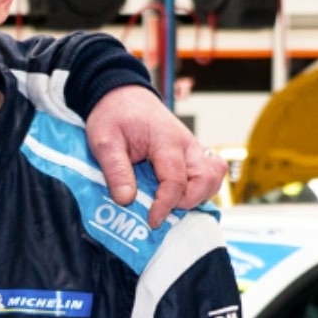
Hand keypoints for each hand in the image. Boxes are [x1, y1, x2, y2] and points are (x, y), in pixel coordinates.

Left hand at [85, 86, 227, 227]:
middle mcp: (187, 144)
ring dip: (198, 195)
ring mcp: (193, 148)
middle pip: (208, 178)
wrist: (122, 96)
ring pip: (214, 177)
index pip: (175, 179)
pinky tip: (176, 195)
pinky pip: (208, 174)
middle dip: (189, 201)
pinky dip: (198, 188)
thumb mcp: (103, 140)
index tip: (151, 221)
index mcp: (165, 140)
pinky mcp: (192, 153)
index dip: (165, 205)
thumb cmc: (113, 115)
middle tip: (161, 209)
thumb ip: (115, 169)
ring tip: (170, 202)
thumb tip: (126, 200)